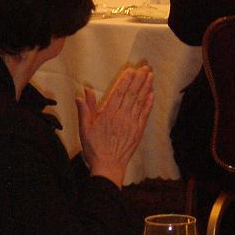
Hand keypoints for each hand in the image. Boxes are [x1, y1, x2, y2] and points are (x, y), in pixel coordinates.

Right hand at [76, 65, 153, 188]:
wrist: (108, 167)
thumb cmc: (94, 148)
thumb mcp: (85, 128)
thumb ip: (85, 109)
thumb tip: (82, 93)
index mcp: (108, 114)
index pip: (119, 92)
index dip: (126, 80)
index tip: (131, 69)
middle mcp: (122, 116)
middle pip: (132, 94)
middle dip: (139, 79)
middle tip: (145, 67)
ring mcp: (132, 123)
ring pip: (140, 101)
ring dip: (146, 87)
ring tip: (151, 75)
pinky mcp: (138, 131)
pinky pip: (145, 114)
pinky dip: (149, 103)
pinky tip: (152, 94)